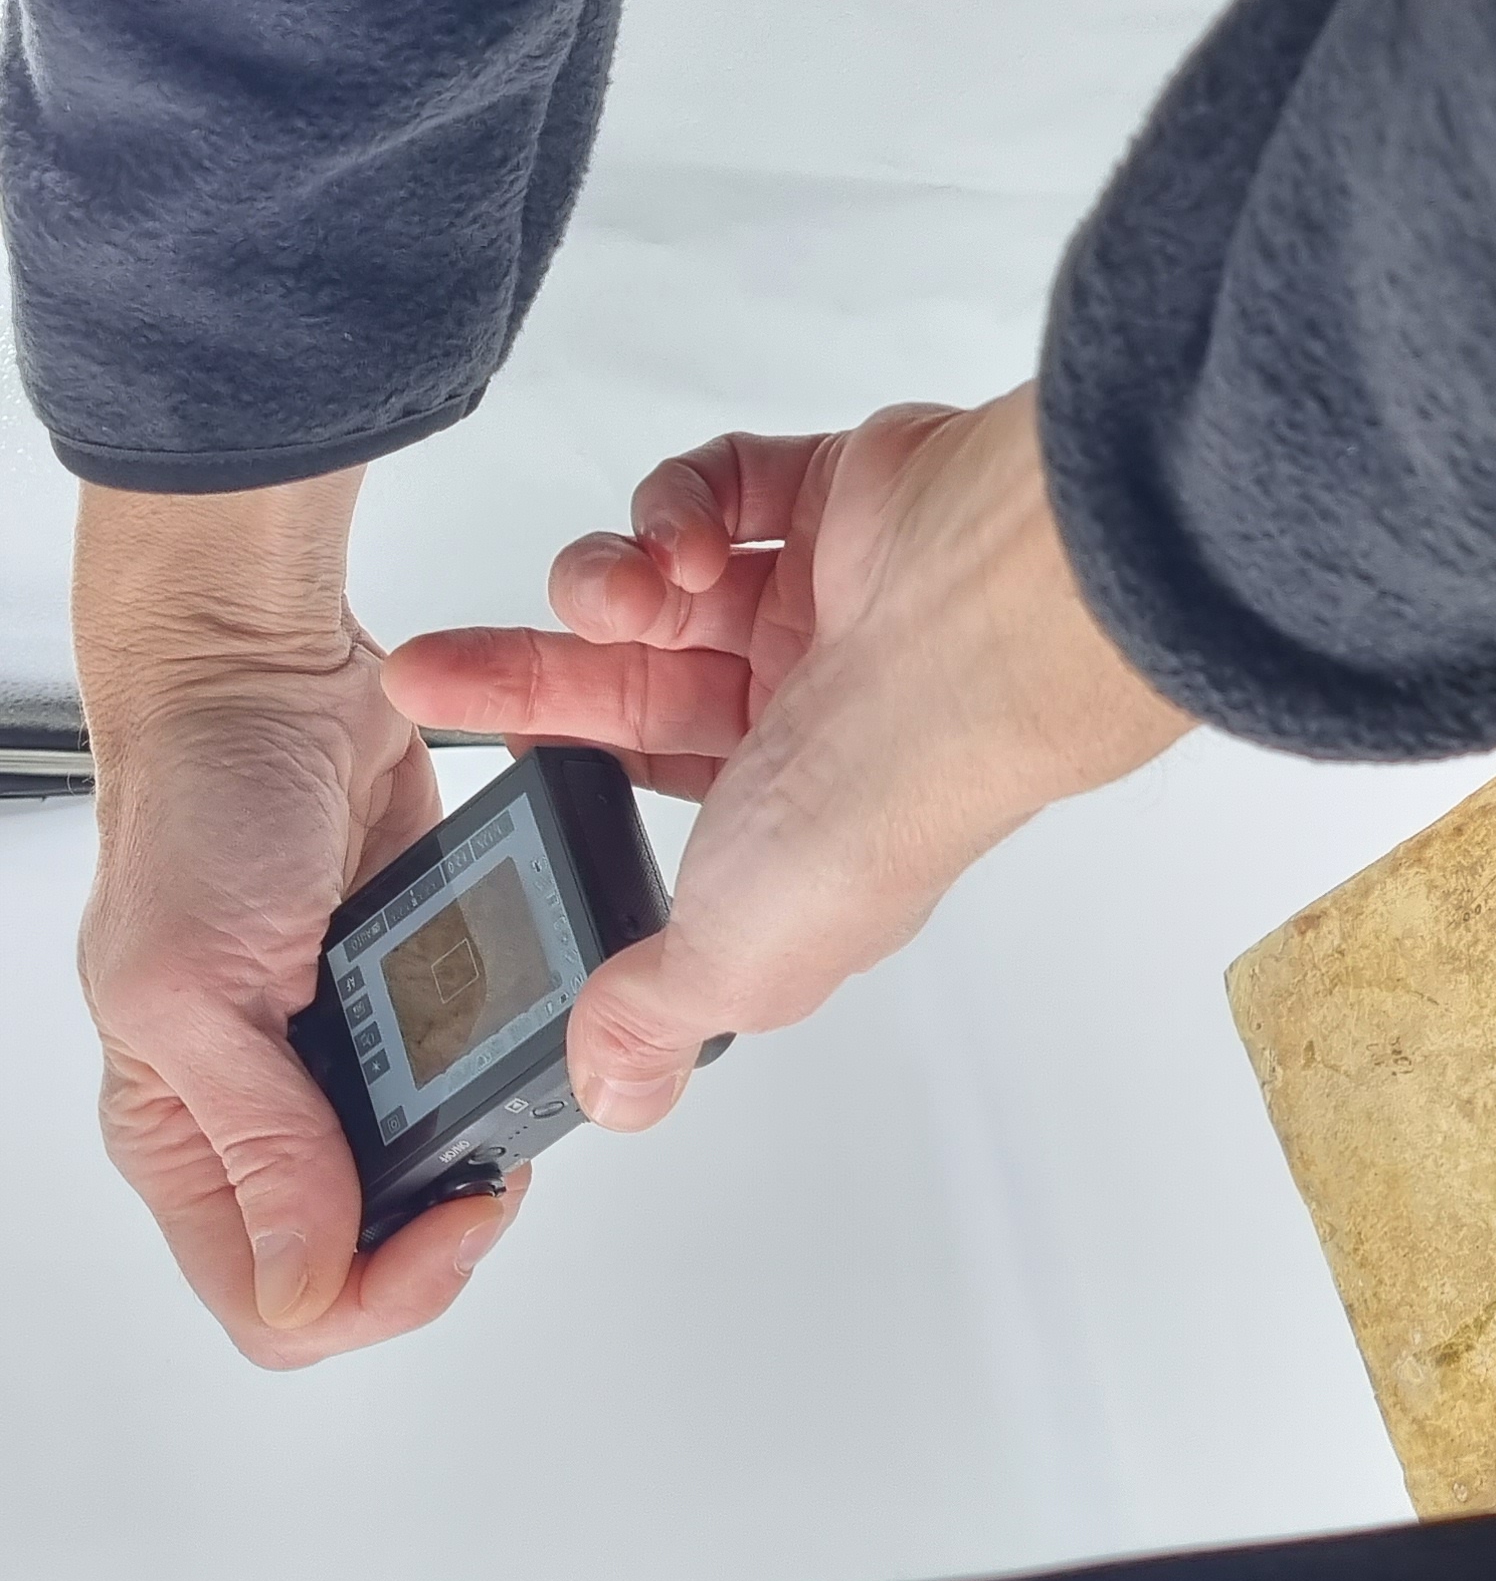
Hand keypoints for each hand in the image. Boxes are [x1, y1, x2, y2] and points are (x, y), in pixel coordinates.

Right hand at [74, 475, 530, 1366]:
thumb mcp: (200, 985)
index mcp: (181, 1136)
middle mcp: (256, 1116)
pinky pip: (462, 1085)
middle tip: (495, 1168)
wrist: (265, 682)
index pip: (278, 1302)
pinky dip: (499, 1081)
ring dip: (476, 1162)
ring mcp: (337, 1064)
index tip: (452, 1212)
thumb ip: (262, 1139)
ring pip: (421, 1183)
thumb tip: (304, 1283)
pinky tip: (518, 1050)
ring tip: (510, 1107)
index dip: (377, 1290)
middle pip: (362, 1261)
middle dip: (440, 1232)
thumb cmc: (197, 806)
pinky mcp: (403, 1002)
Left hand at [384, 387, 1191, 1129]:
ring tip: (619, 601)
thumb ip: (653, 1015)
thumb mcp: (737, 956)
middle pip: (633, 684)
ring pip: (665, 585)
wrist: (977, 637)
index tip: (482, 759)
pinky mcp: (834, 501)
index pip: (657, 788)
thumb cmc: (887, 798)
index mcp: (802, 822)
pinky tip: (680, 545)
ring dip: (605, 588)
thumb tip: (616, 1093)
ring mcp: (826, 606)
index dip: (566, 769)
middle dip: (524, 677)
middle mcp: (816, 714)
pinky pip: (719, 487)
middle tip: (433, 672)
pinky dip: (675, 509)